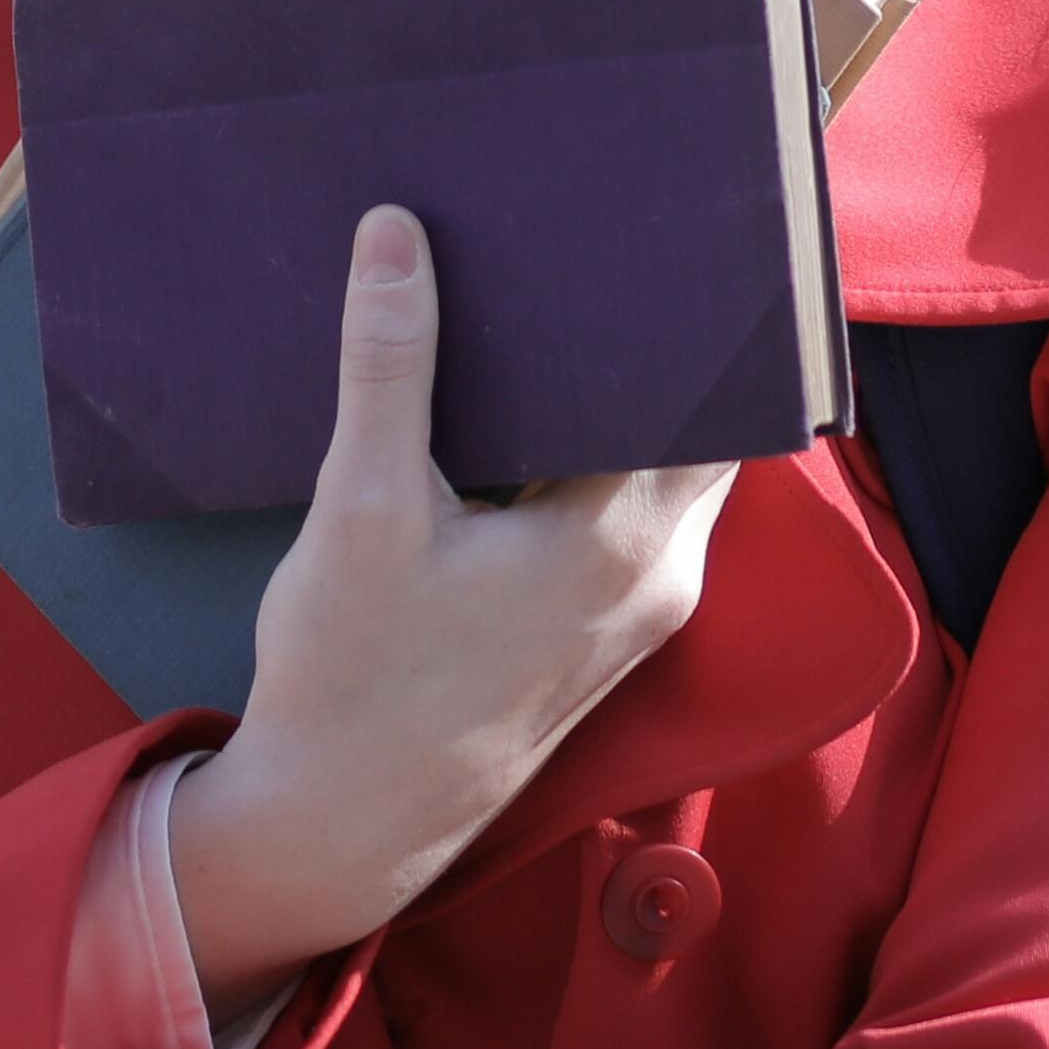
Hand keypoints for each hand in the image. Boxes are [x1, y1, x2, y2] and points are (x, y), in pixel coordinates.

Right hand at [166, 205, 730, 1006]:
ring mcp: (641, 605)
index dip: (688, 306)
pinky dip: (608, 448)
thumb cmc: (353, 681)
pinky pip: (639, 506)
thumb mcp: (360, 511)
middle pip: (700, 421)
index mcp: (620, 540)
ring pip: (672, 463)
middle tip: (605, 238)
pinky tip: (537, 401)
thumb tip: (398, 233)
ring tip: (566, 301)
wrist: (343, 826)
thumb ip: (389, 365)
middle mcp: (659, 573)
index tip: (658, 223)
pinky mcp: (605, 625)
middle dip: (661, 340)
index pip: (704, 392)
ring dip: (632, 396)